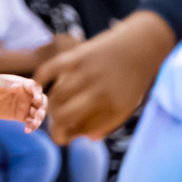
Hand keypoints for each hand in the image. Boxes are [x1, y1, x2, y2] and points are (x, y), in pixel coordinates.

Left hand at [0, 74, 45, 132]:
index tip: (37, 99)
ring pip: (38, 113)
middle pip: (42, 102)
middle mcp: (29, 96)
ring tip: (34, 124)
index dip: (38, 93)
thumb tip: (18, 86)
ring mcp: (26, 106)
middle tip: (39, 114)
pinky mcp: (22, 116)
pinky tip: (27, 130)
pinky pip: (30, 122)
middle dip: (42, 108)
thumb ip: (8, 84)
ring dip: (39, 119)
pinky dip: (31, 126)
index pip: (36, 88)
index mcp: (25, 85)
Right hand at [33, 11, 175, 142]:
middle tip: (54, 125)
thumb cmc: (135, 77)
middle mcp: (101, 91)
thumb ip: (111, 121)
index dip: (68, 135)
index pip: (83, 129)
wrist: (145, 43)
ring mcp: (89, 72)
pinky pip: (51, 69)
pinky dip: (39, 78)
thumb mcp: (131, 102)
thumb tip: (88, 138)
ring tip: (50, 109)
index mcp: (115, 106)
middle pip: (63, 115)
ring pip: (56, 95)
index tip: (64, 137)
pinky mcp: (80, 56)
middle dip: (53, 125)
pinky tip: (36, 87)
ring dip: (48, 105)